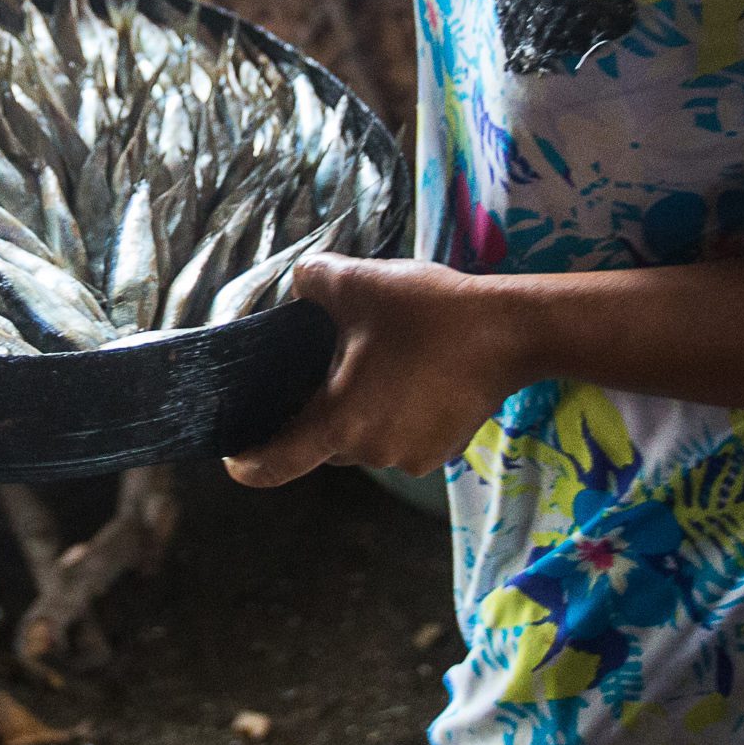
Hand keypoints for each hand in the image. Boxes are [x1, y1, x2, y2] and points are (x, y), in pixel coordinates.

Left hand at [224, 254, 521, 486]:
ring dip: (360, 410)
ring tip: (380, 361)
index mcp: (341, 421)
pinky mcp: (439, 453)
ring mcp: (410, 457)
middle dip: (319, 410)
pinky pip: (397, 438)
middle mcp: (372, 451)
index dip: (247, 463)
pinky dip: (394, 414)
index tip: (233, 456)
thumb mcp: (357, 281)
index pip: (275, 463)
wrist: (510, 331)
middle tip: (331, 364)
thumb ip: (309, 281)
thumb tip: (295, 287)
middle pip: (322, 442)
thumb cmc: (429, 311)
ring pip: (363, 439)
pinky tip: (411, 374)